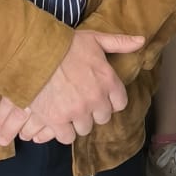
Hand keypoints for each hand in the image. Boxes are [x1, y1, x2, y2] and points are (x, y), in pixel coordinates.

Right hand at [0, 29, 145, 146]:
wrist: (34, 52)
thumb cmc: (65, 44)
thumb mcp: (95, 38)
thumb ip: (119, 43)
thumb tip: (141, 41)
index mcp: (109, 81)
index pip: (119, 103)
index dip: (109, 101)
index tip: (99, 96)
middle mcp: (96, 100)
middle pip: (102, 118)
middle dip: (93, 111)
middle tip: (80, 102)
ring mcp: (77, 112)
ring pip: (84, 128)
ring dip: (77, 122)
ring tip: (67, 110)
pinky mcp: (57, 120)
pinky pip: (66, 137)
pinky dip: (62, 131)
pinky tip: (57, 121)